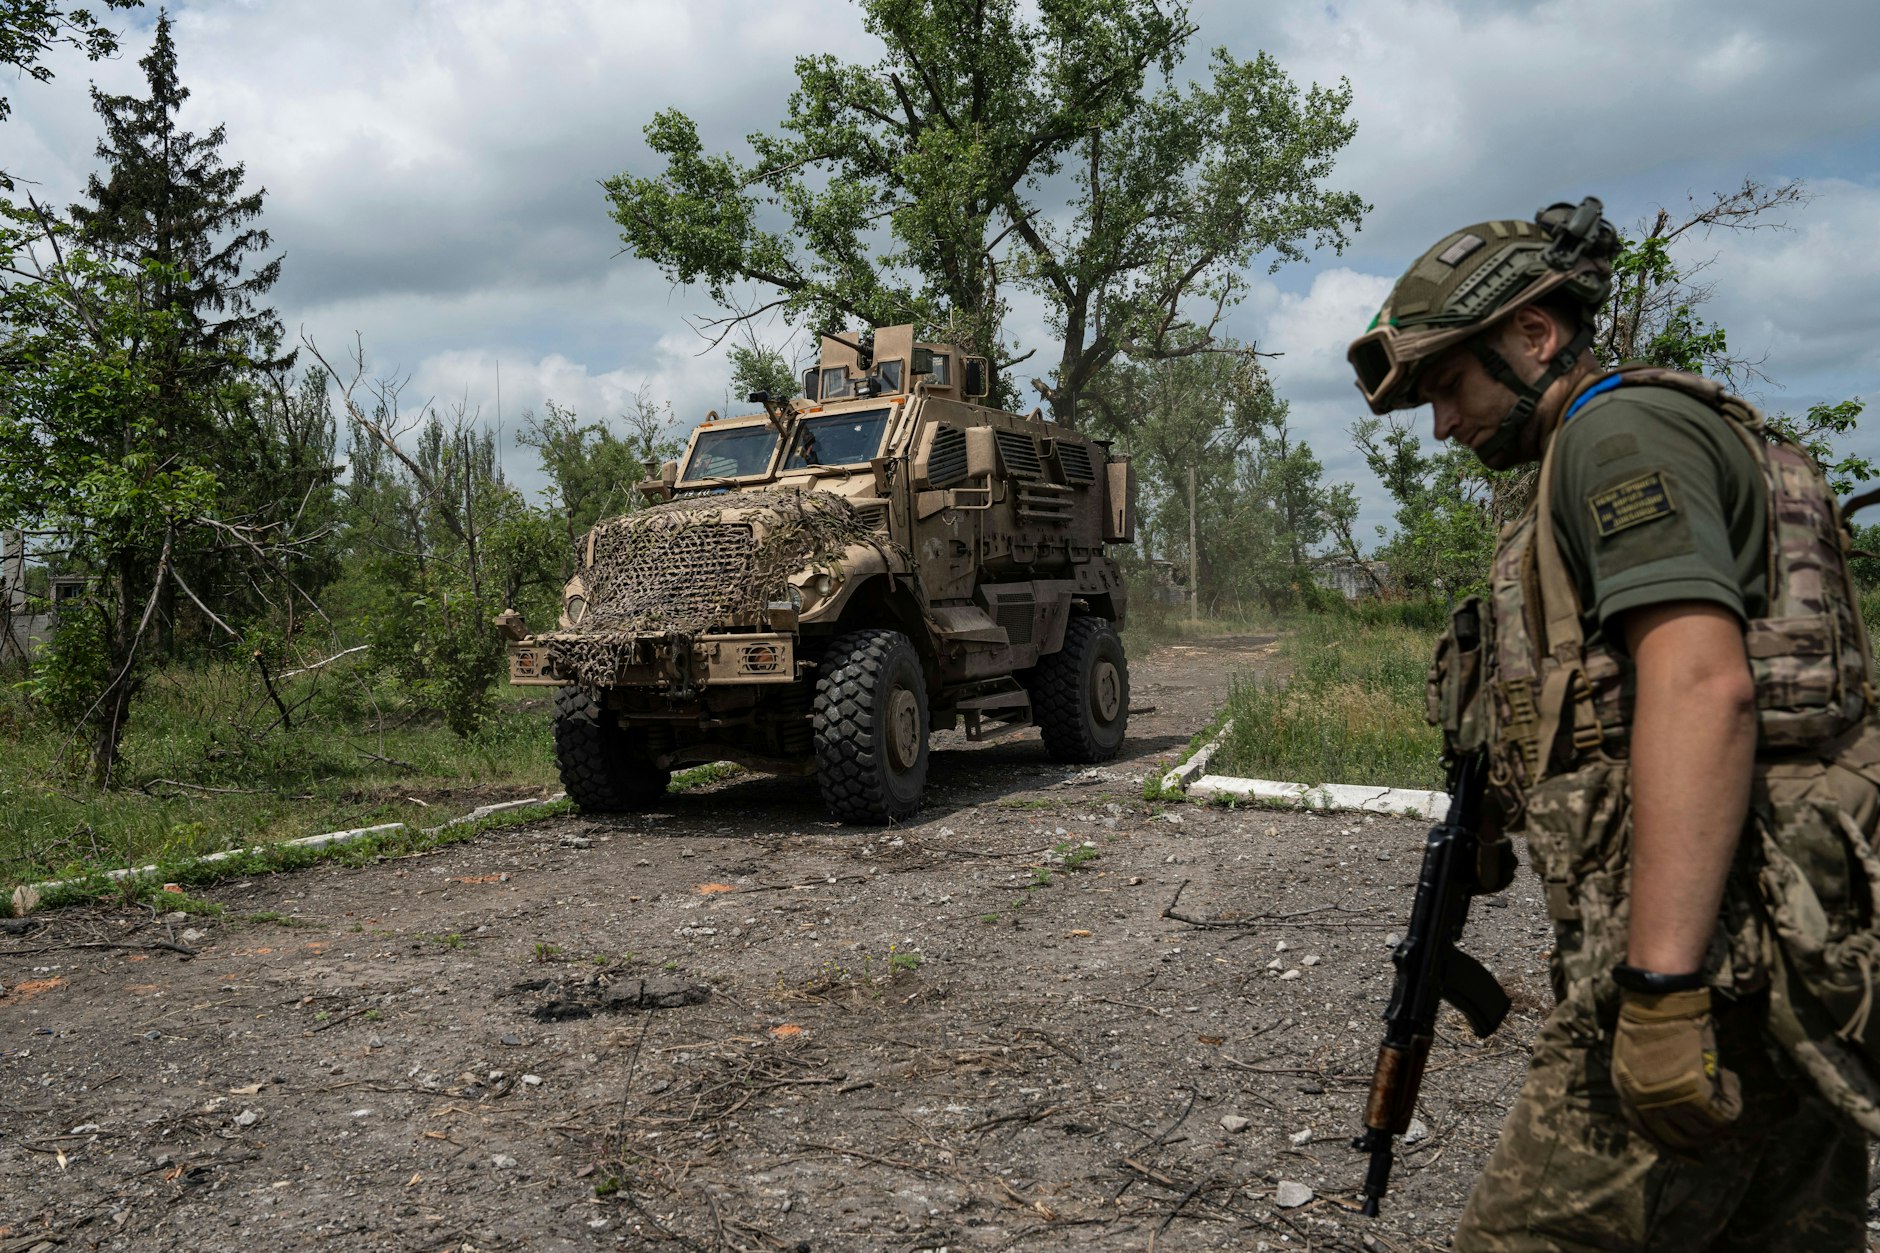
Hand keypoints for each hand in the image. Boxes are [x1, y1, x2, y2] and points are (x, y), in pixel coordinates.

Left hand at [1610, 986, 1741, 1155]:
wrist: (1659, 1001)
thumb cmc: (1648, 1019)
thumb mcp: (1632, 1057)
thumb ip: (1645, 1084)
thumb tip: (1670, 1105)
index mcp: (1625, 1092)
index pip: (1648, 1133)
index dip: (1672, 1145)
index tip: (1692, 1153)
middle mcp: (1644, 1103)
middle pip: (1678, 1139)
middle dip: (1701, 1137)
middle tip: (1718, 1127)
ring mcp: (1668, 1100)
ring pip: (1704, 1130)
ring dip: (1719, 1115)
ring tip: (1725, 1088)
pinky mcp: (1694, 1093)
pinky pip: (1723, 1113)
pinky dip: (1733, 1099)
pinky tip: (1731, 1079)